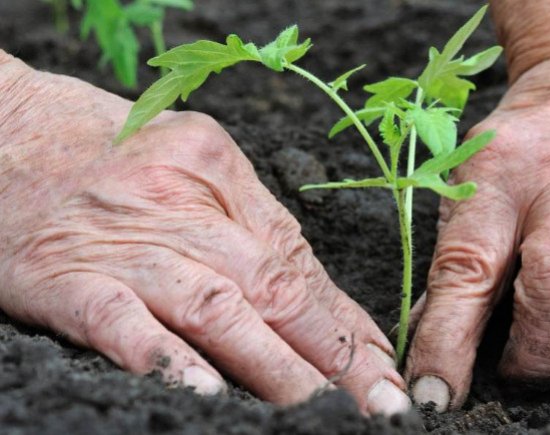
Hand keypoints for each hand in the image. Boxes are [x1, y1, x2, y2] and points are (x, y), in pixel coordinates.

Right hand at [0, 54, 409, 414]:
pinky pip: (121, 320)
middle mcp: (181, 203)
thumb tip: (313, 301)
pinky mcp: (64, 276)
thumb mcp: (188, 166)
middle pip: (272, 286)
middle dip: (332, 354)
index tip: (380, 365)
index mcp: (219, 171)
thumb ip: (247, 227)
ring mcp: (123, 241)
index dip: (344, 321)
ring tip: (315, 409)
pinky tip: (204, 393)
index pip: (298, 260)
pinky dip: (166, 358)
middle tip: (376, 401)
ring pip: (215, 307)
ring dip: (273, 366)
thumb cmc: (101, 152)